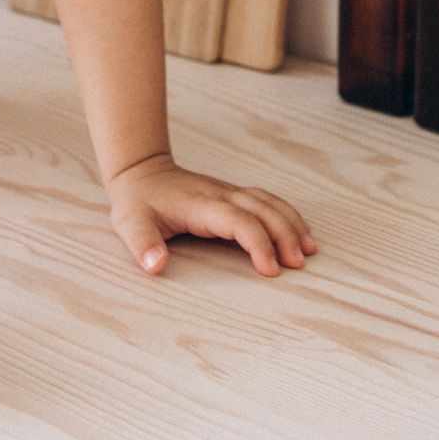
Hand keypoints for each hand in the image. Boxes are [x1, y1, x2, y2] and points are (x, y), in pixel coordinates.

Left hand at [107, 153, 315, 276]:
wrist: (141, 170)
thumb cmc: (137, 201)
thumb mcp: (130, 223)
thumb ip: (142, 244)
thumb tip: (155, 266)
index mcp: (201, 205)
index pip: (239, 221)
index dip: (258, 244)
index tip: (270, 269)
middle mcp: (221, 195)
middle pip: (263, 210)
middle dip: (285, 235)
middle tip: (299, 263)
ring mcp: (229, 192)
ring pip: (269, 202)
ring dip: (291, 223)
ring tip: (308, 249)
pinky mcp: (233, 194)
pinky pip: (267, 200)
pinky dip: (286, 214)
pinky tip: (298, 230)